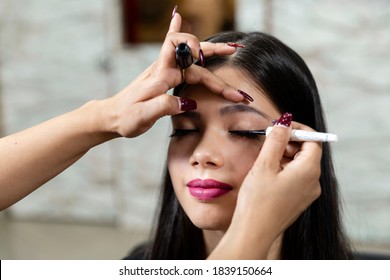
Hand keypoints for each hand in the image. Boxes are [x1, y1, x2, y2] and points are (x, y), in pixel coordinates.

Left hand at [97, 11, 246, 137]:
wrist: (112, 116)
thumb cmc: (126, 117)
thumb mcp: (143, 116)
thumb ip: (165, 106)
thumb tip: (188, 102)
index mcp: (159, 75)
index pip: (175, 49)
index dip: (191, 47)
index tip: (202, 60)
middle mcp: (163, 69)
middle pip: (193, 55)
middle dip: (215, 54)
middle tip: (234, 52)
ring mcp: (165, 72)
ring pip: (192, 58)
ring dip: (212, 52)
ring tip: (231, 48)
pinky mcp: (164, 77)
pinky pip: (176, 55)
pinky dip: (180, 37)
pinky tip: (177, 18)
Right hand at [211, 119, 321, 258]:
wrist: (253, 232)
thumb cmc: (257, 201)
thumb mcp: (264, 165)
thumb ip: (276, 140)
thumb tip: (284, 122)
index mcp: (309, 171)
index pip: (313, 140)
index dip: (297, 129)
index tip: (280, 126)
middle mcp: (314, 182)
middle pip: (307, 152)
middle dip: (289, 142)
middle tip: (268, 139)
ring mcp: (307, 193)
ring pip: (300, 164)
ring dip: (285, 155)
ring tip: (265, 157)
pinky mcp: (298, 200)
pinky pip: (296, 177)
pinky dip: (284, 168)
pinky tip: (267, 172)